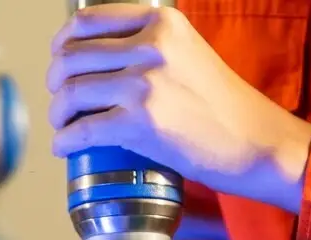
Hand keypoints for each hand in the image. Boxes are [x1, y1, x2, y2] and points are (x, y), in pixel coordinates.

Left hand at [46, 3, 310, 213]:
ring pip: (71, 93)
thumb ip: (150, 47)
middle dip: (56, 83)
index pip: (87, 21)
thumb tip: (100, 60)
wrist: (254, 142)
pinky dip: (64, 141)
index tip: (60, 60)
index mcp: (160, 22)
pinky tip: (65, 147)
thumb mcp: (187, 53)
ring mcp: (144, 85)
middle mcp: (150, 47)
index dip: (62, 44)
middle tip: (61, 102)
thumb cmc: (222, 105)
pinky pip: (81, 131)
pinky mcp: (140, 124)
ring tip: (63, 126)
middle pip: (72, 58)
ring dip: (58, 114)